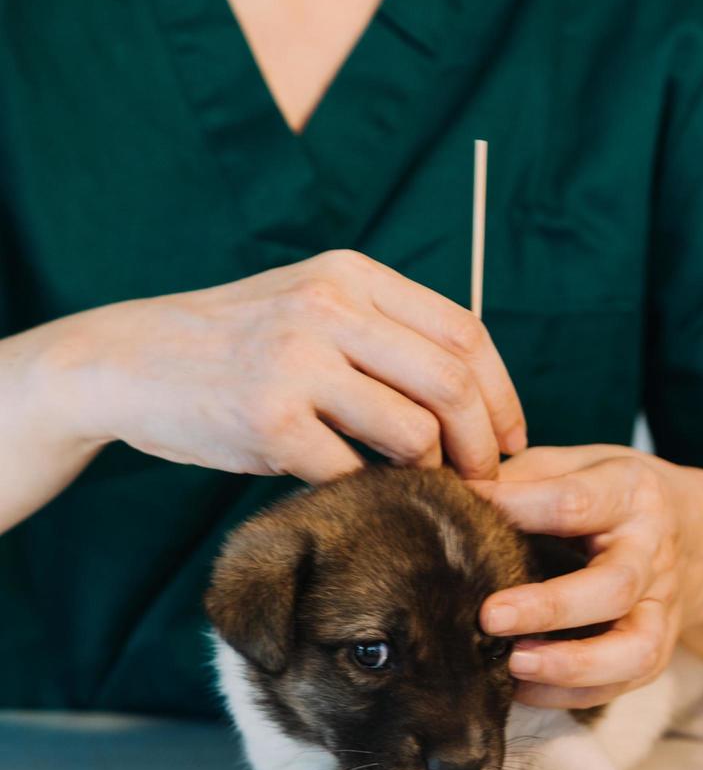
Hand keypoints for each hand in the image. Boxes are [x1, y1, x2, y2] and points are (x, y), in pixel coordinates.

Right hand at [48, 250, 524, 481]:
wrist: (122, 361)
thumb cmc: (235, 343)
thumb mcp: (312, 304)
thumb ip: (386, 330)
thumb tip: (480, 392)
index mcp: (352, 276)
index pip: (465, 333)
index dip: (502, 394)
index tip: (512, 438)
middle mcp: (329, 309)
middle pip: (453, 384)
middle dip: (485, 444)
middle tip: (486, 479)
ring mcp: (296, 363)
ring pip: (415, 431)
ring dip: (435, 472)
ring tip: (427, 487)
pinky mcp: (268, 420)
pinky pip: (352, 469)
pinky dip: (371, 489)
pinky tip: (365, 493)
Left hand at [471, 445, 702, 708]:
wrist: (693, 530)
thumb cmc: (608, 492)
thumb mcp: (575, 464)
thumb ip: (523, 481)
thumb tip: (454, 498)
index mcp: (630, 493)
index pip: (577, 502)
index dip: (521, 510)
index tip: (470, 513)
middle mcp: (653, 552)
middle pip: (615, 587)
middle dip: (552, 608)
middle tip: (491, 617)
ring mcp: (662, 605)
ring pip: (637, 648)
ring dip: (574, 665)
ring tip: (514, 666)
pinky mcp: (659, 647)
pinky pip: (624, 682)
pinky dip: (572, 694)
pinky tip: (522, 687)